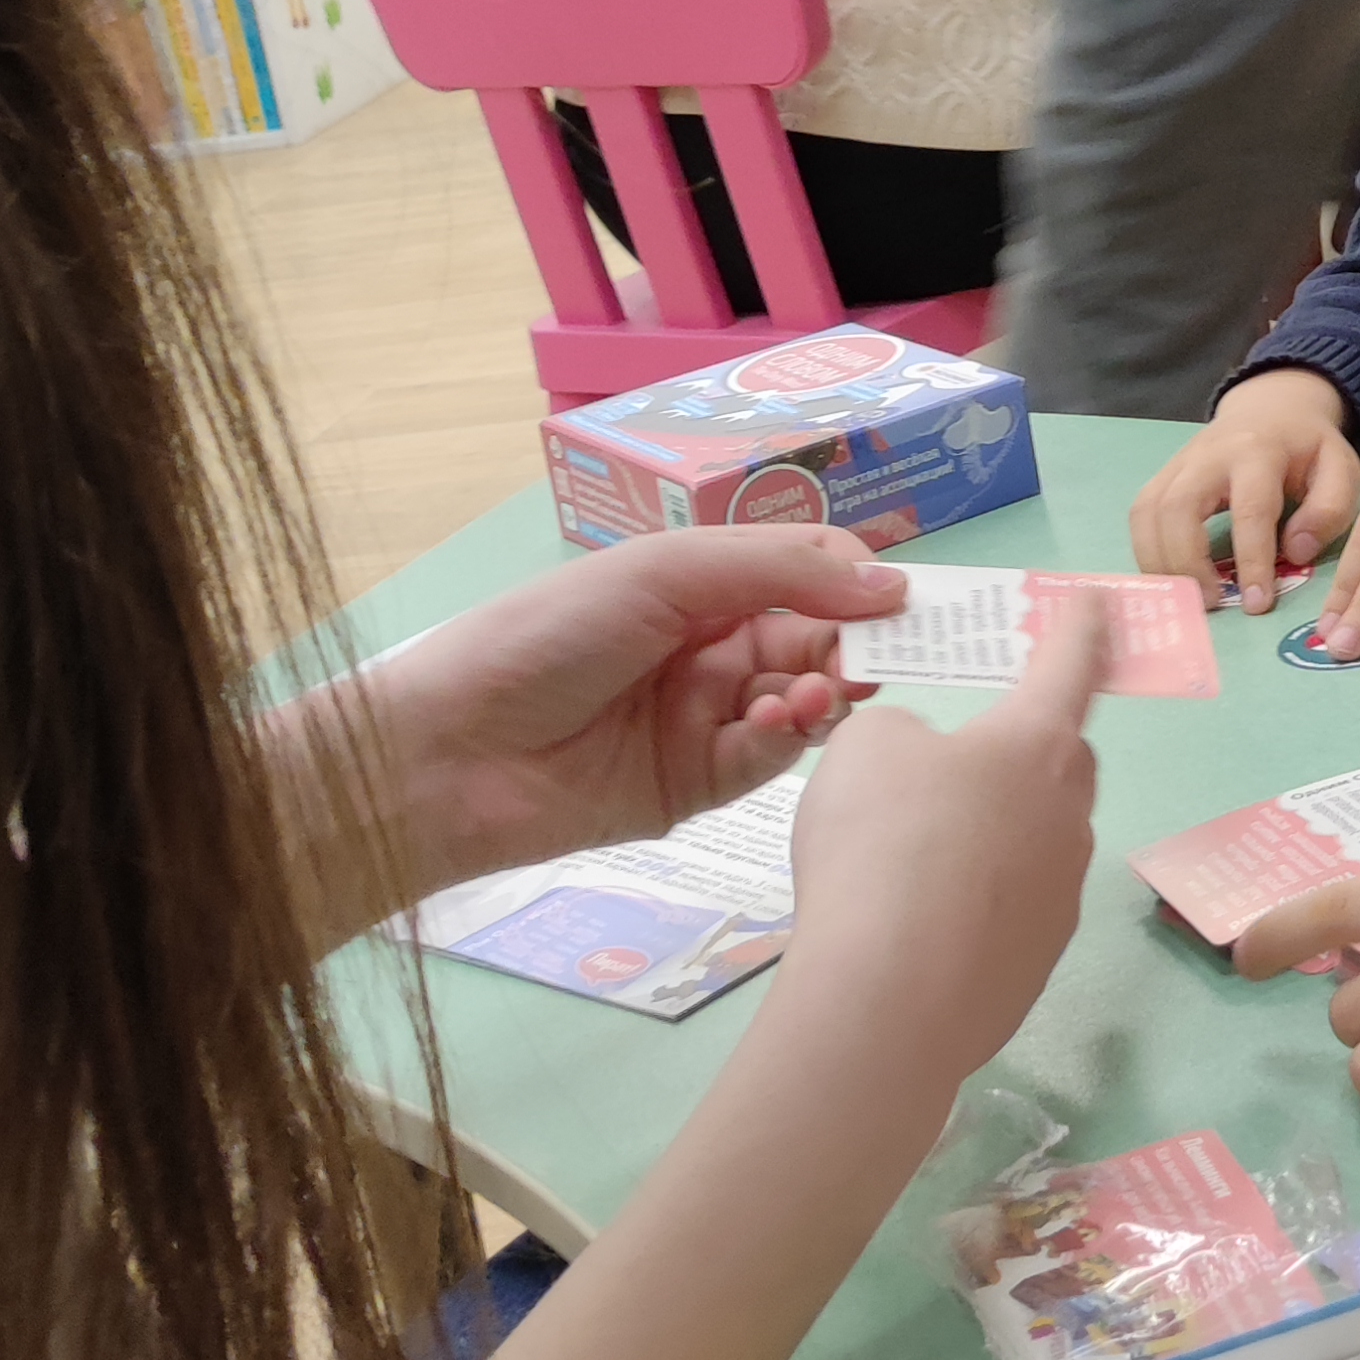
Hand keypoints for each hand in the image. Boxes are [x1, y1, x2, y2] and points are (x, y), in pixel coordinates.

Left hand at [352, 526, 906, 890]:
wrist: (452, 751)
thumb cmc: (549, 636)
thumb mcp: (666, 574)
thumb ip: (782, 572)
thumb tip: (893, 583)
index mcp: (698, 584)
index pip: (806, 573)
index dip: (858, 583)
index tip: (907, 601)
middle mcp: (709, 647)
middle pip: (816, 639)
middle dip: (853, 644)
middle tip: (884, 658)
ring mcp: (703, 718)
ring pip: (801, 701)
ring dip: (822, 692)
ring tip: (818, 695)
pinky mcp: (695, 787)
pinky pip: (765, 759)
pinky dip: (785, 738)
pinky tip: (779, 723)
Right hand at [774, 593, 1105, 1086]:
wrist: (887, 999)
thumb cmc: (882, 845)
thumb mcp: (866, 749)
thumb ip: (900, 737)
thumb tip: (926, 765)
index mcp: (1036, 745)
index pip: (1069, 665)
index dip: (1078, 626)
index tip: (1095, 601)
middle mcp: (1067, 815)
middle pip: (1062, 762)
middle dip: (1028, 748)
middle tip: (972, 753)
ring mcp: (1061, 896)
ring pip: (1035, 841)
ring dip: (994, 834)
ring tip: (917, 854)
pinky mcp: (1036, 964)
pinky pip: (1008, 911)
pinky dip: (973, 905)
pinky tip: (918, 924)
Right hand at [1127, 366, 1359, 613]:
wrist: (1270, 409)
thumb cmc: (1306, 448)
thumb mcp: (1340, 468)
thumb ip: (1329, 509)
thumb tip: (1295, 552)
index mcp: (1259, 451)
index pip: (1250, 510)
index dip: (1251, 560)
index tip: (1257, 603)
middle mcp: (1209, 455)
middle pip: (1178, 508)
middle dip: (1188, 563)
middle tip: (1212, 603)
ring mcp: (1178, 464)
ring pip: (1148, 513)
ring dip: (1161, 563)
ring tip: (1189, 598)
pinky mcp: (1162, 477)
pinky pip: (1140, 515)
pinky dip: (1147, 552)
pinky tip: (1171, 579)